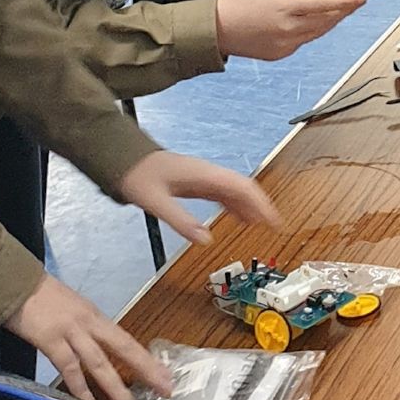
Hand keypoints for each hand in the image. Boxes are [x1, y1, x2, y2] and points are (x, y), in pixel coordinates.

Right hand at [4, 275, 171, 399]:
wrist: (15, 282)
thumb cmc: (41, 296)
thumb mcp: (73, 309)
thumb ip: (87, 330)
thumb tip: (100, 350)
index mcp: (95, 316)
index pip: (128, 341)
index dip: (148, 361)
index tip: (166, 377)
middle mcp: (89, 323)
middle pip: (124, 349)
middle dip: (146, 371)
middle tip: (164, 390)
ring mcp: (71, 332)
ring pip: (100, 364)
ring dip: (117, 390)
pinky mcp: (50, 340)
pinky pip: (69, 369)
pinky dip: (80, 390)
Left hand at [117, 148, 278, 252]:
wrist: (124, 160)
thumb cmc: (138, 176)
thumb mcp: (156, 201)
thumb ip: (181, 221)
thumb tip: (205, 240)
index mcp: (203, 175)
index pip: (241, 187)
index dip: (260, 203)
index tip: (273, 219)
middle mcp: (208, 174)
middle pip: (244, 187)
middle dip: (261, 205)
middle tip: (275, 225)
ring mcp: (204, 177)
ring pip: (236, 190)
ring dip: (251, 206)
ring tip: (263, 224)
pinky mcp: (198, 182)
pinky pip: (224, 193)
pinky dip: (236, 205)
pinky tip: (240, 216)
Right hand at [216, 0, 364, 59]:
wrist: (217, 30)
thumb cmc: (238, 1)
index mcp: (285, 8)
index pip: (324, 4)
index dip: (346, 2)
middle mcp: (288, 29)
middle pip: (326, 20)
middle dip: (343, 11)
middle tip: (356, 3)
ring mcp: (285, 44)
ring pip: (318, 33)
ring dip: (331, 22)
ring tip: (342, 11)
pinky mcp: (281, 54)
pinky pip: (304, 41)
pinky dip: (313, 30)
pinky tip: (319, 22)